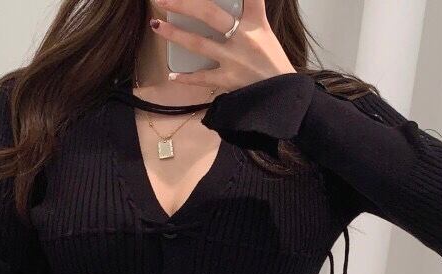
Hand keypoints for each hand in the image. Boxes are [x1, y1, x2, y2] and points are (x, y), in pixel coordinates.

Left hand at [149, 0, 295, 91]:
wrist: (284, 96)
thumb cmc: (273, 62)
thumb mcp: (265, 33)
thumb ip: (249, 15)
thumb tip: (229, 11)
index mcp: (256, 22)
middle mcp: (243, 37)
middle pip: (209, 14)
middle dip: (184, 4)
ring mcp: (233, 60)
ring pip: (199, 43)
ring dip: (175, 34)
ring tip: (157, 25)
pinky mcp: (228, 81)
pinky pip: (202, 78)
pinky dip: (187, 78)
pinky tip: (172, 75)